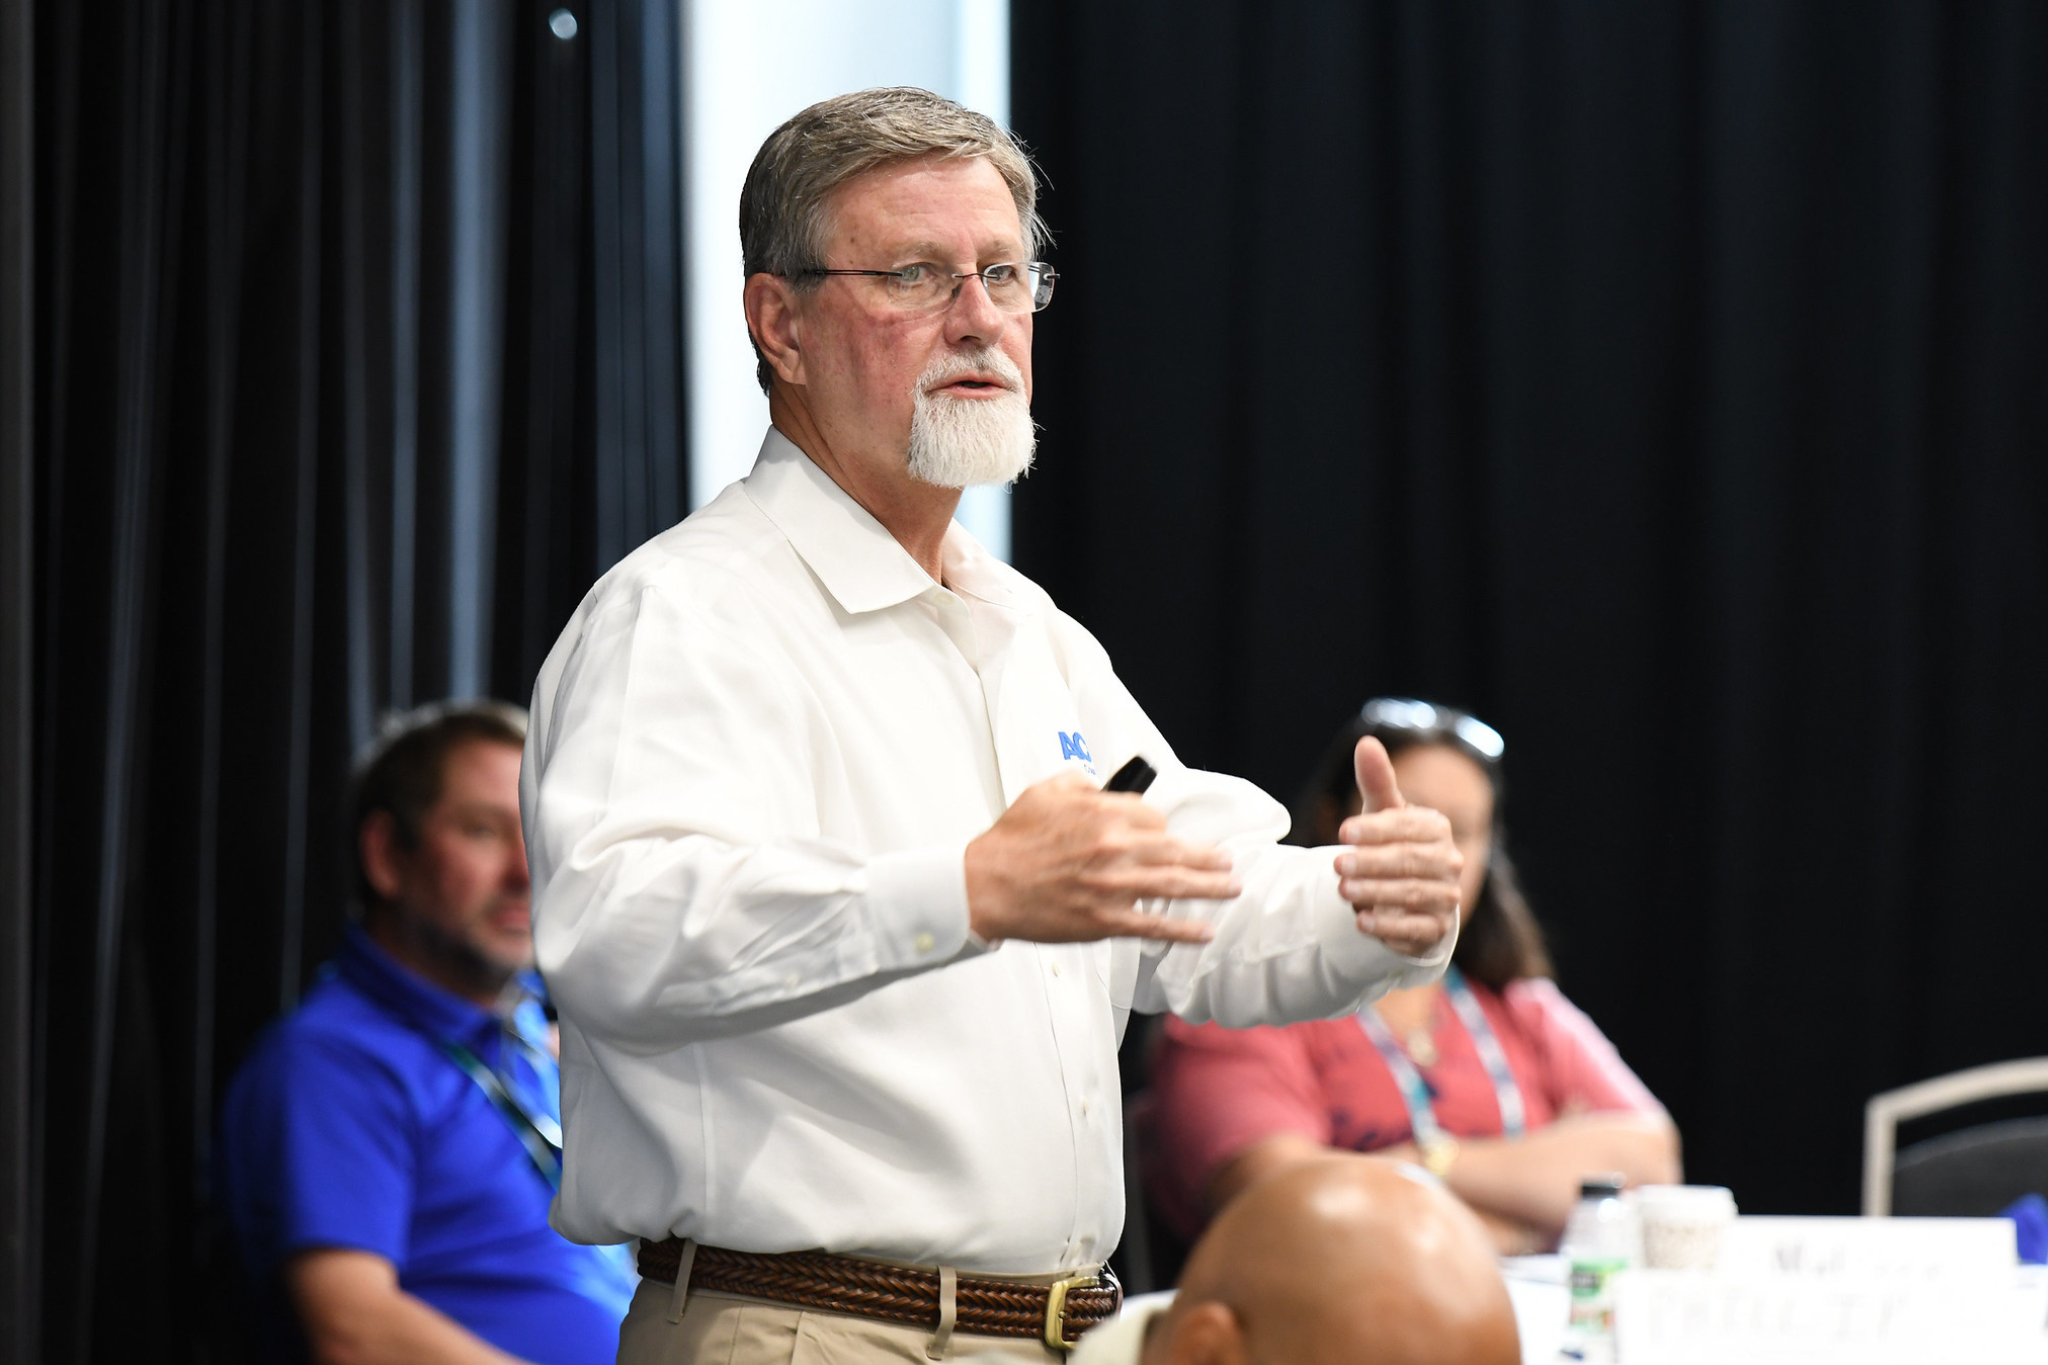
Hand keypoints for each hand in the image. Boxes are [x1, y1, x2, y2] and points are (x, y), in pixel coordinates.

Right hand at [965, 772, 1240, 945]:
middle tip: (1228, 861)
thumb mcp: (1044, 792)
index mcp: (1103, 815)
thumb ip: (1079, 783)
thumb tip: (1099, 786)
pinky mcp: (1104, 921)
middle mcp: (1115, 849)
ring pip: (1175, 886)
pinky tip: (1204, 931)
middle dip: (1208, 857)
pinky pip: (1153, 925)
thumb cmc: (1012, 841)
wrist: (986, 885)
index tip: (1162, 835)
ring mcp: (1113, 888)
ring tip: (1232, 887)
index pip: (1154, 817)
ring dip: (1210, 887)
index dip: (1160, 826)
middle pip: (1177, 850)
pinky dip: (1183, 930)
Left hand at [1333, 737, 1462, 956]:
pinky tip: (1362, 922)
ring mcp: (1446, 897)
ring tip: (1343, 891)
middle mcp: (1449, 862)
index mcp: (1436, 828)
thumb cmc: (1389, 844)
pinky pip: (1416, 930)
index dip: (1376, 829)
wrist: (1404, 895)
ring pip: (1412, 894)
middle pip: (1410, 861)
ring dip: (1375, 893)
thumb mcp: (1381, 813)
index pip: (1408, 826)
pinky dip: (1389, 927)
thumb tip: (1366, 742)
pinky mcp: (1436, 930)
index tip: (1343, 831)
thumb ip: (1376, 782)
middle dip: (1370, 863)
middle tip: (1336, 864)